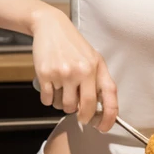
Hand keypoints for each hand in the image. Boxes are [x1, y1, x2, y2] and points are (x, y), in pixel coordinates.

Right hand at [30, 7, 117, 131]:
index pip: (108, 99)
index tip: (102, 127)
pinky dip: (48, 98)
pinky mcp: (45, 74)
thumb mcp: (93, 58)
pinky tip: (51, 85)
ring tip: (62, 88)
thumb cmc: (73, 44)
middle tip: (78, 112)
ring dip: (62, 103)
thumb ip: (100, 81)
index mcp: (96, 67)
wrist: (50, 26)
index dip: (107, 119)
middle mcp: (81, 71)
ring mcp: (62, 73)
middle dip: (81, 115)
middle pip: (83, 109)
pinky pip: (47, 101)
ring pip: (64, 106)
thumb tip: (102, 108)